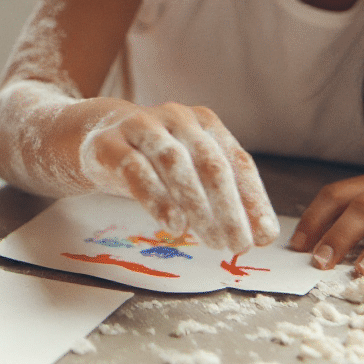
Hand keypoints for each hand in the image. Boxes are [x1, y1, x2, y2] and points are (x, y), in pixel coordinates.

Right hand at [80, 101, 277, 252]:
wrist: (99, 137)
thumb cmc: (155, 161)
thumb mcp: (191, 172)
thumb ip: (222, 197)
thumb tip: (262, 234)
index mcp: (205, 122)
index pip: (237, 161)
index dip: (253, 199)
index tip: (264, 235)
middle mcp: (177, 118)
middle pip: (210, 163)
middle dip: (229, 209)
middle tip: (239, 245)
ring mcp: (142, 126)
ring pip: (174, 162)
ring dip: (197, 206)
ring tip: (212, 241)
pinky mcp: (110, 143)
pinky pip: (135, 169)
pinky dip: (157, 198)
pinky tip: (173, 225)